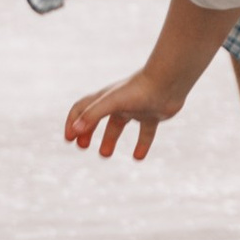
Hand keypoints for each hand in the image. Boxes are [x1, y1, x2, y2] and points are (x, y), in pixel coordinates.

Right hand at [65, 67, 186, 160]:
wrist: (169, 82)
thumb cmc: (140, 89)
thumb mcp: (112, 102)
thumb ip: (93, 114)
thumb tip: (74, 130)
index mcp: (105, 97)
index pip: (81, 108)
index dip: (72, 122)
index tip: (70, 139)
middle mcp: (118, 102)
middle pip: (97, 117)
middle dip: (87, 131)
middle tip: (82, 146)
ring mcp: (135, 108)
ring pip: (118, 125)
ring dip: (110, 139)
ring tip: (105, 154)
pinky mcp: (152, 115)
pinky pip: (145, 132)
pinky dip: (141, 145)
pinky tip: (138, 157)